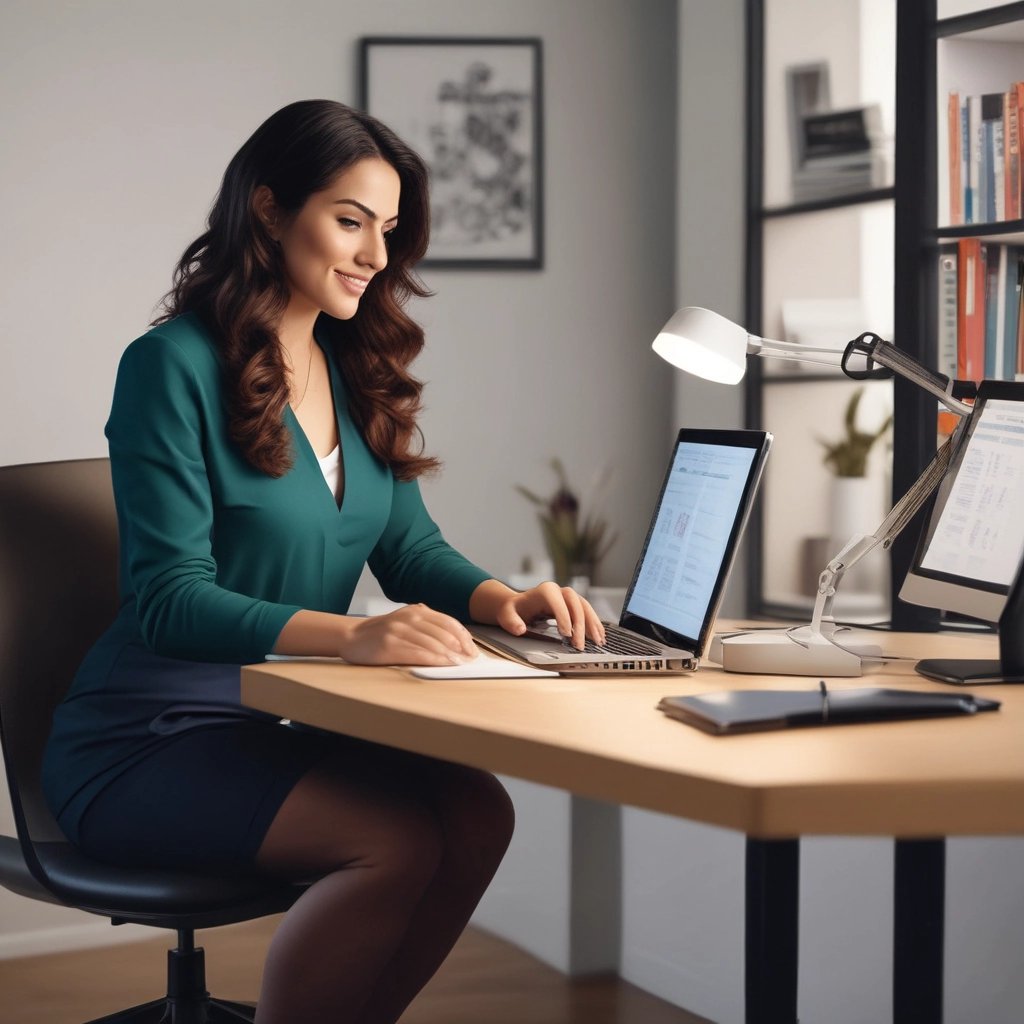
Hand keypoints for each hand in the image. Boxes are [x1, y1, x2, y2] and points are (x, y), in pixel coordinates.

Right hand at [339, 604, 477, 665]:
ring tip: (460, 665)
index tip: (473, 650)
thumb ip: (427, 627)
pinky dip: (433, 660)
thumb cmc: (383, 633)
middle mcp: (409, 617)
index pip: (449, 622)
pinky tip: (441, 665)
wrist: (352, 636)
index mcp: (417, 610)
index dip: (464, 637)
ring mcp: (399, 630)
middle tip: (470, 660)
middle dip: (460, 648)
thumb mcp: (406, 622)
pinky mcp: (389, 645)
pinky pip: (417, 653)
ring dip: (449, 655)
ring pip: (432, 642)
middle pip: (444, 632)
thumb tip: (456, 643)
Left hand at [492, 581, 604, 650]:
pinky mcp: (573, 605)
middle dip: (580, 625)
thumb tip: (520, 629)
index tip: (566, 634)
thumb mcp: (507, 615)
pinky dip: (594, 623)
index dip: (564, 616)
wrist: (518, 606)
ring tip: (598, 642)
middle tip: (579, 645)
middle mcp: (559, 591)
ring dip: (592, 624)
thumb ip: (512, 622)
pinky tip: (599, 636)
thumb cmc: (513, 611)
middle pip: (575, 604)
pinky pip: (587, 611)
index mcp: (544, 591)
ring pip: (585, 607)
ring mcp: (567, 597)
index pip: (557, 601)